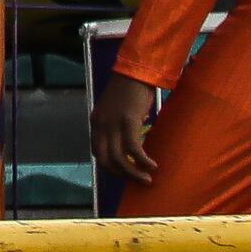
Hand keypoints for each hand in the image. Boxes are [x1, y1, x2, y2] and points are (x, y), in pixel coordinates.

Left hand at [93, 67, 163, 182]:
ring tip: (147, 179)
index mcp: (97, 121)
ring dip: (133, 173)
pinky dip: (142, 161)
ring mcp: (112, 122)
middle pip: (105, 159)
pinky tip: (152, 165)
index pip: (97, 151)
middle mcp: (101, 123)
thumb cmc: (130, 89)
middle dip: (121, 174)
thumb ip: (119, 127)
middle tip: (137, 181)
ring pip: (119, 158)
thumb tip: (131, 146)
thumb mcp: (118, 110)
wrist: (136, 70)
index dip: (110, 166)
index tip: (125, 173)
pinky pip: (133, 149)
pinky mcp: (127, 121)